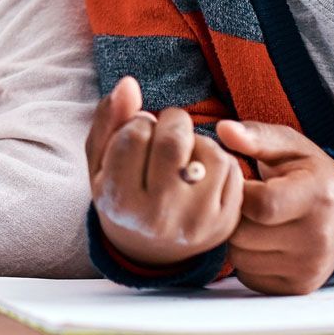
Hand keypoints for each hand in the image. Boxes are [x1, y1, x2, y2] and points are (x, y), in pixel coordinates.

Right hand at [87, 76, 242, 270]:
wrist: (149, 250)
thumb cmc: (121, 194)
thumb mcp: (100, 161)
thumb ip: (109, 119)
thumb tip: (129, 84)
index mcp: (120, 201)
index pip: (136, 132)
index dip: (138, 121)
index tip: (138, 133)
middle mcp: (158, 218)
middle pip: (175, 141)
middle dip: (172, 121)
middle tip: (166, 127)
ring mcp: (196, 223)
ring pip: (212, 154)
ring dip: (199, 141)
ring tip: (185, 152)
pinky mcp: (225, 223)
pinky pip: (233, 170)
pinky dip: (218, 160)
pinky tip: (201, 170)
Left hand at [214, 120, 333, 294]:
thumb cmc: (312, 174)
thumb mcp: (290, 146)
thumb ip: (256, 136)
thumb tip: (223, 130)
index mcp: (317, 198)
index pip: (261, 204)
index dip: (238, 191)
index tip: (239, 180)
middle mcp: (317, 239)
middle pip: (244, 235)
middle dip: (233, 215)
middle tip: (243, 201)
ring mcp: (310, 268)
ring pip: (241, 258)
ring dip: (237, 239)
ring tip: (252, 220)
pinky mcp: (299, 287)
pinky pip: (250, 277)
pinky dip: (247, 260)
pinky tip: (261, 241)